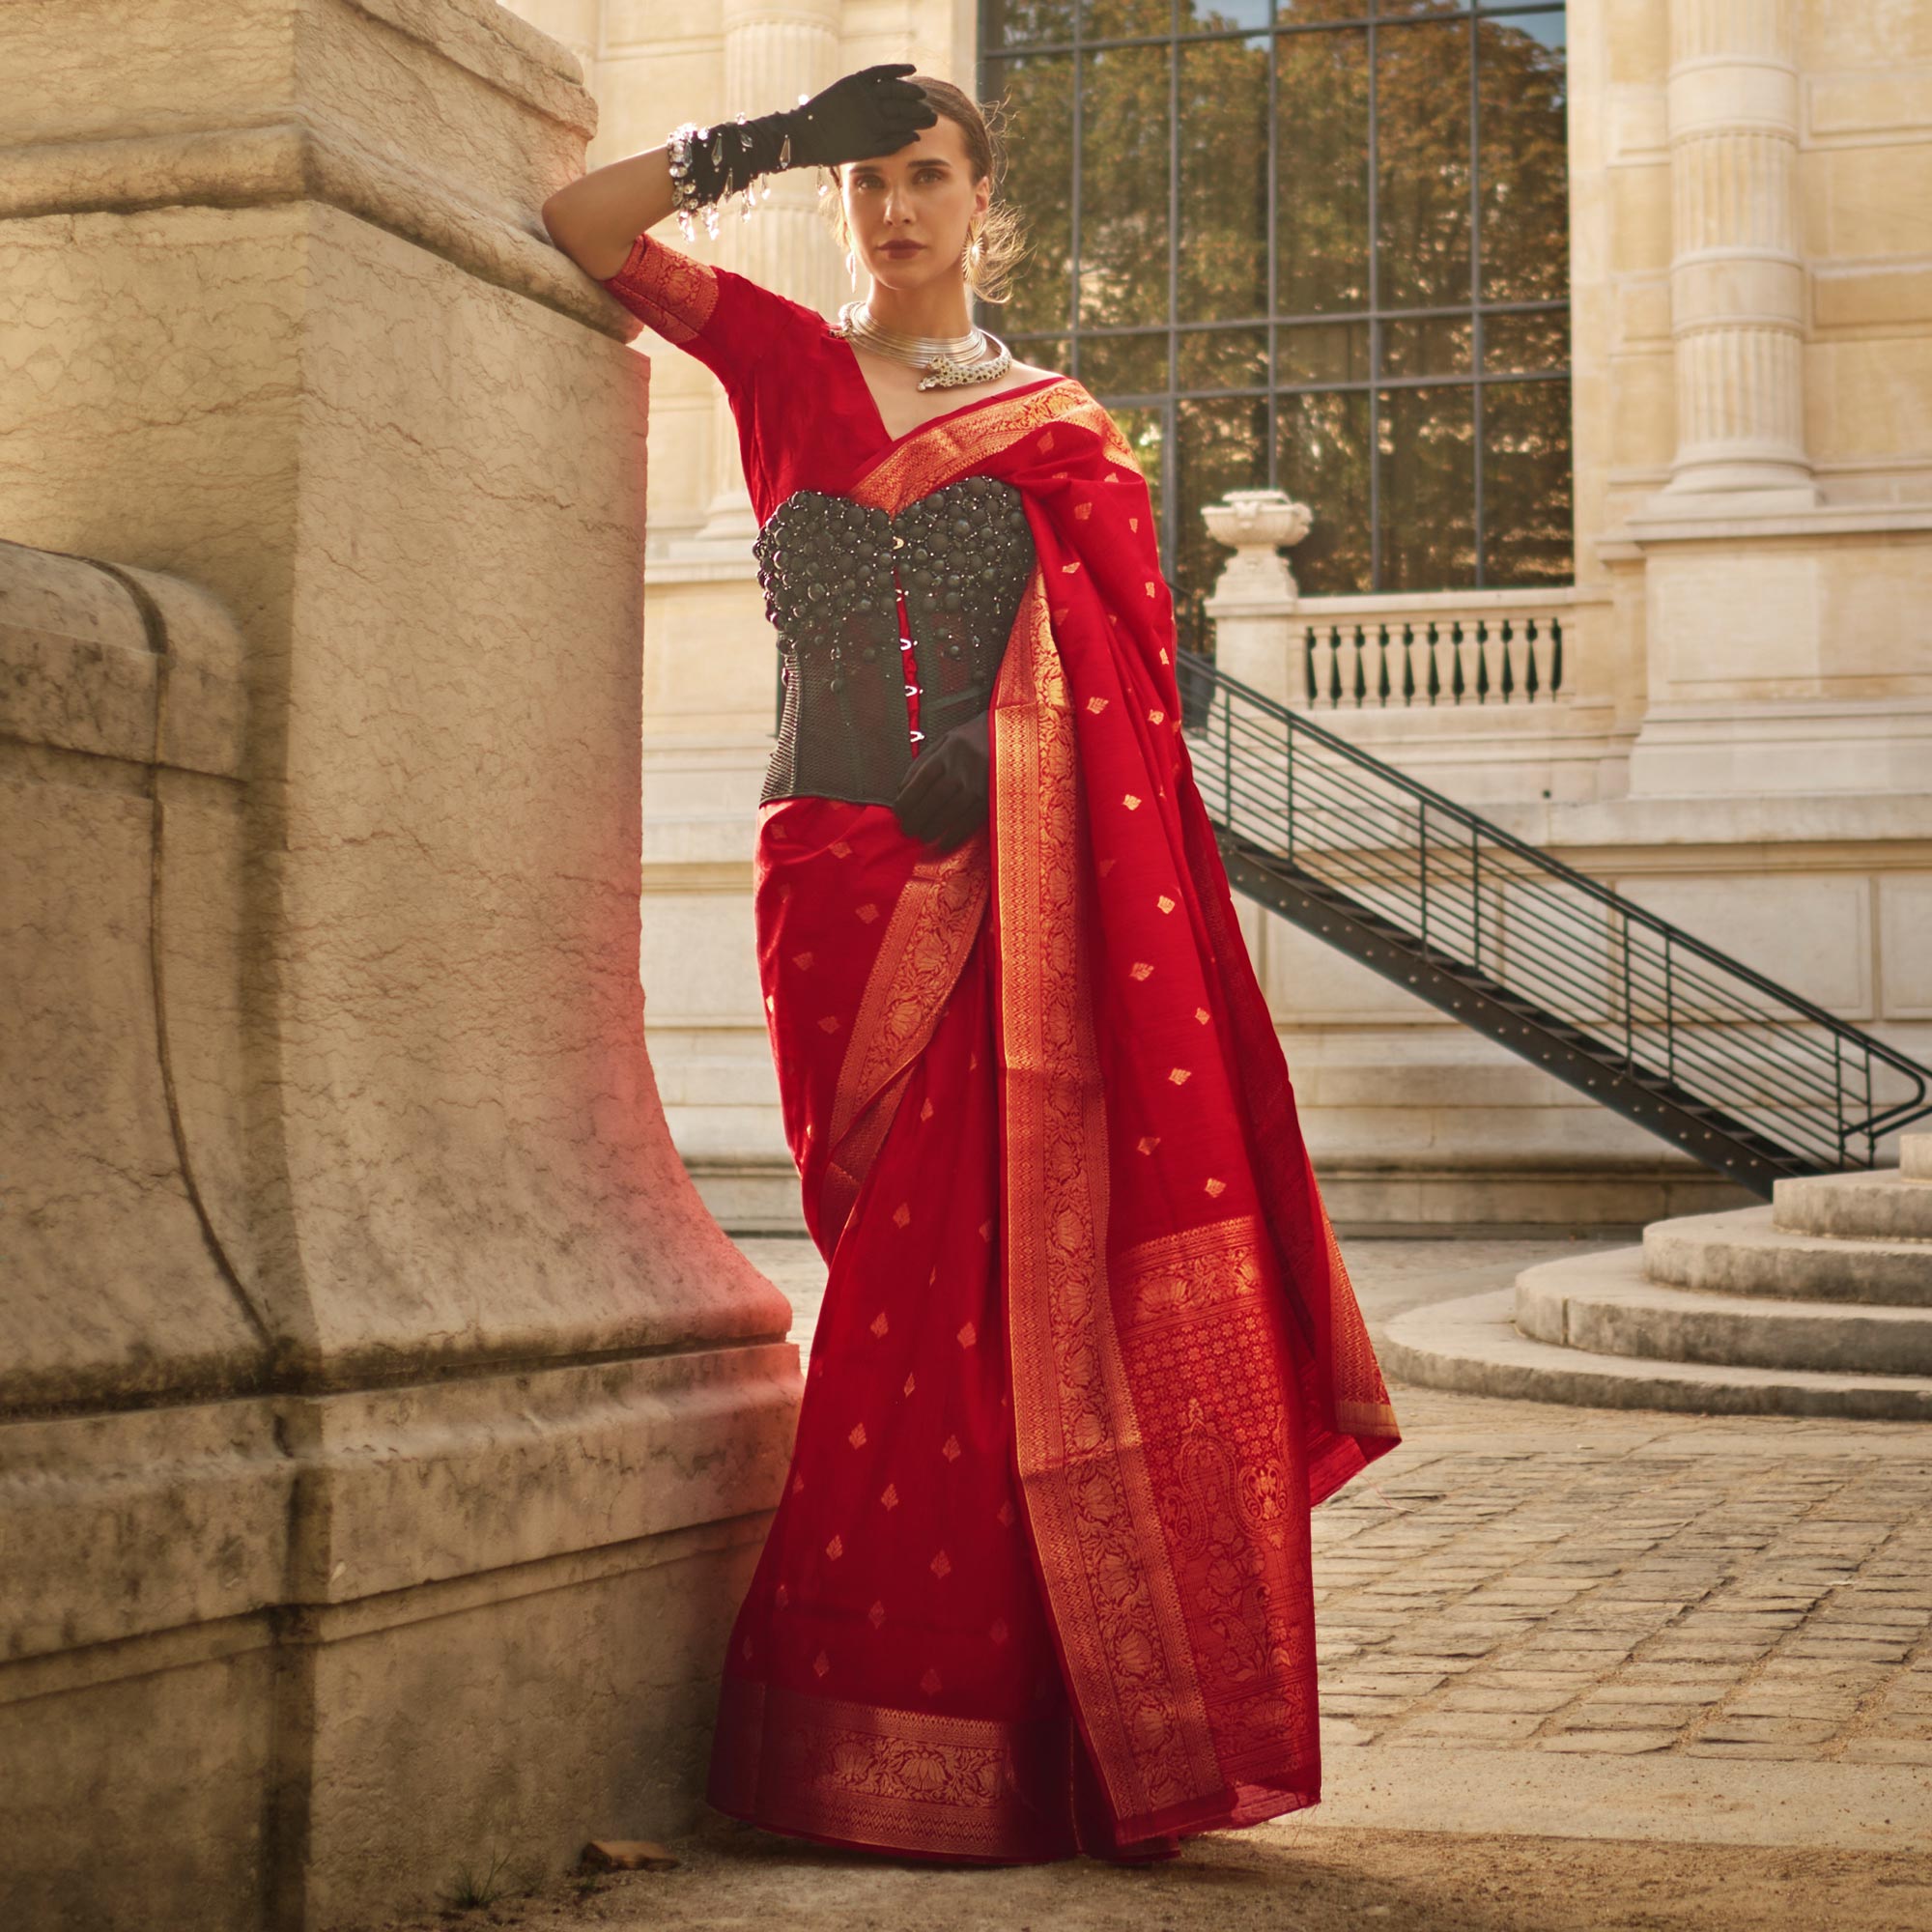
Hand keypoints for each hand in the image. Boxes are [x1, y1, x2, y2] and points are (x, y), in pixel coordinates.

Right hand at [782, 64, 936, 170]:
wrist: (808, 136)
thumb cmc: (835, 150)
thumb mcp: (866, 150)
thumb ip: (889, 144)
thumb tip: (915, 138)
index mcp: (878, 126)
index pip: (903, 119)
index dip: (919, 118)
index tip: (934, 121)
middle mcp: (874, 108)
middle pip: (901, 104)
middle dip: (917, 106)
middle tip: (931, 109)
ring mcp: (866, 94)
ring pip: (892, 88)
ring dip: (908, 89)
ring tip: (922, 93)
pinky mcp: (855, 82)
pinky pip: (878, 73)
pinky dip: (894, 70)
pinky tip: (910, 70)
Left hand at [893, 711, 989, 850]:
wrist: (1007, 735)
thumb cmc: (970, 740)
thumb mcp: (944, 741)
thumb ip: (922, 763)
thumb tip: (901, 790)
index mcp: (945, 755)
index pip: (919, 782)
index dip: (906, 801)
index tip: (897, 813)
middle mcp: (960, 771)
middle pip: (932, 800)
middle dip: (916, 819)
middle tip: (907, 830)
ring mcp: (977, 786)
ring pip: (949, 813)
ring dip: (932, 829)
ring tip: (922, 837)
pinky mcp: (990, 798)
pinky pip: (969, 822)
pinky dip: (955, 836)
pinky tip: (944, 844)